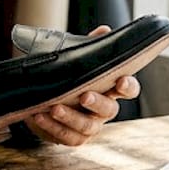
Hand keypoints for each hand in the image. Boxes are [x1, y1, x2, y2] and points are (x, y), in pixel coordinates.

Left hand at [24, 25, 141, 146]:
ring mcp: (91, 126)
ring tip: (54, 107)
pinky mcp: (75, 138)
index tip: (120, 80)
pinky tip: (40, 115)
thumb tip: (104, 31)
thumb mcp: (77, 60)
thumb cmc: (68, 79)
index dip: (128, 86)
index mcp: (110, 89)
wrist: (46, 101)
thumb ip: (90, 47)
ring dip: (70, 117)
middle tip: (84, 95)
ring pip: (87, 126)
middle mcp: (104, 110)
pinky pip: (68, 137)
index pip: (128, 89)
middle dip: (97, 103)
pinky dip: (53, 127)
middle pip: (109, 110)